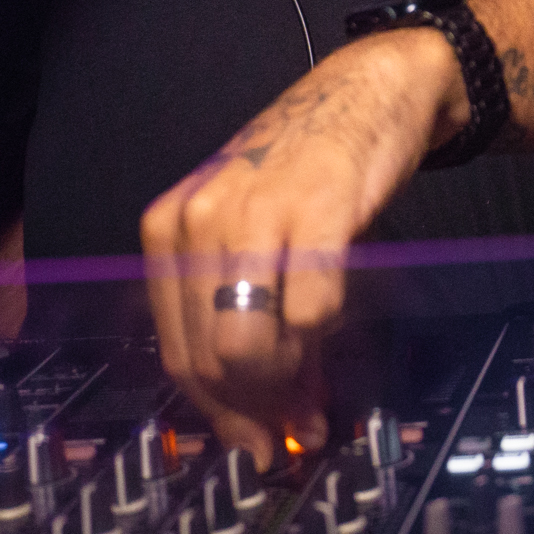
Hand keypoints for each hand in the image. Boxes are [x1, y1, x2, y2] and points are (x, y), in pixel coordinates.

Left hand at [141, 26, 465, 468]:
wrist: (365, 89)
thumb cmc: (307, 166)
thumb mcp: (252, 234)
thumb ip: (244, 314)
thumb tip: (265, 411)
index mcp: (168, 229)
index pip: (178, 354)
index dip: (221, 413)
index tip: (257, 443)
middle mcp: (196, 220)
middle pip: (209, 361)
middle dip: (257, 409)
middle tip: (299, 426)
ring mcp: (252, 212)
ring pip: (245, 347)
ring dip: (289, 381)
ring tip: (318, 381)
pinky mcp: (315, 208)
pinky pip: (312, 309)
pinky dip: (328, 335)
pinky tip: (338, 323)